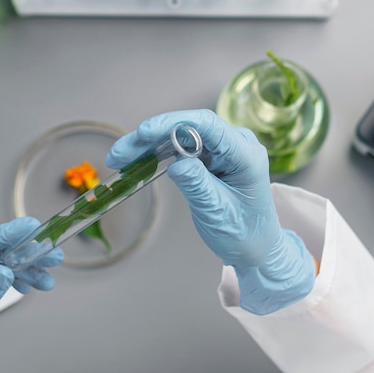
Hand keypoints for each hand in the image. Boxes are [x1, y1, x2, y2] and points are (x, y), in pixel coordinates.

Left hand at [0, 218, 63, 372]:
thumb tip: (4, 270)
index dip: (7, 233)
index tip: (31, 227)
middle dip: (25, 252)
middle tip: (52, 252)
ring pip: (5, 264)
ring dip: (28, 269)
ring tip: (48, 276)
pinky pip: (6, 277)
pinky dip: (22, 280)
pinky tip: (34, 286)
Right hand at [106, 109, 314, 313]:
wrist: (255, 248)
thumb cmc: (244, 233)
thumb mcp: (218, 212)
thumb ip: (198, 185)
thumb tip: (176, 164)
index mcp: (244, 154)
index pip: (207, 126)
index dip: (173, 124)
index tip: (145, 132)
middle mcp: (233, 145)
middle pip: (186, 128)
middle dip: (150, 137)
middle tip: (120, 152)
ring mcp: (220, 151)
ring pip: (178, 138)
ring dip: (148, 146)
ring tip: (119, 157)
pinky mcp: (208, 160)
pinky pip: (178, 150)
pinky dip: (156, 155)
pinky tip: (135, 161)